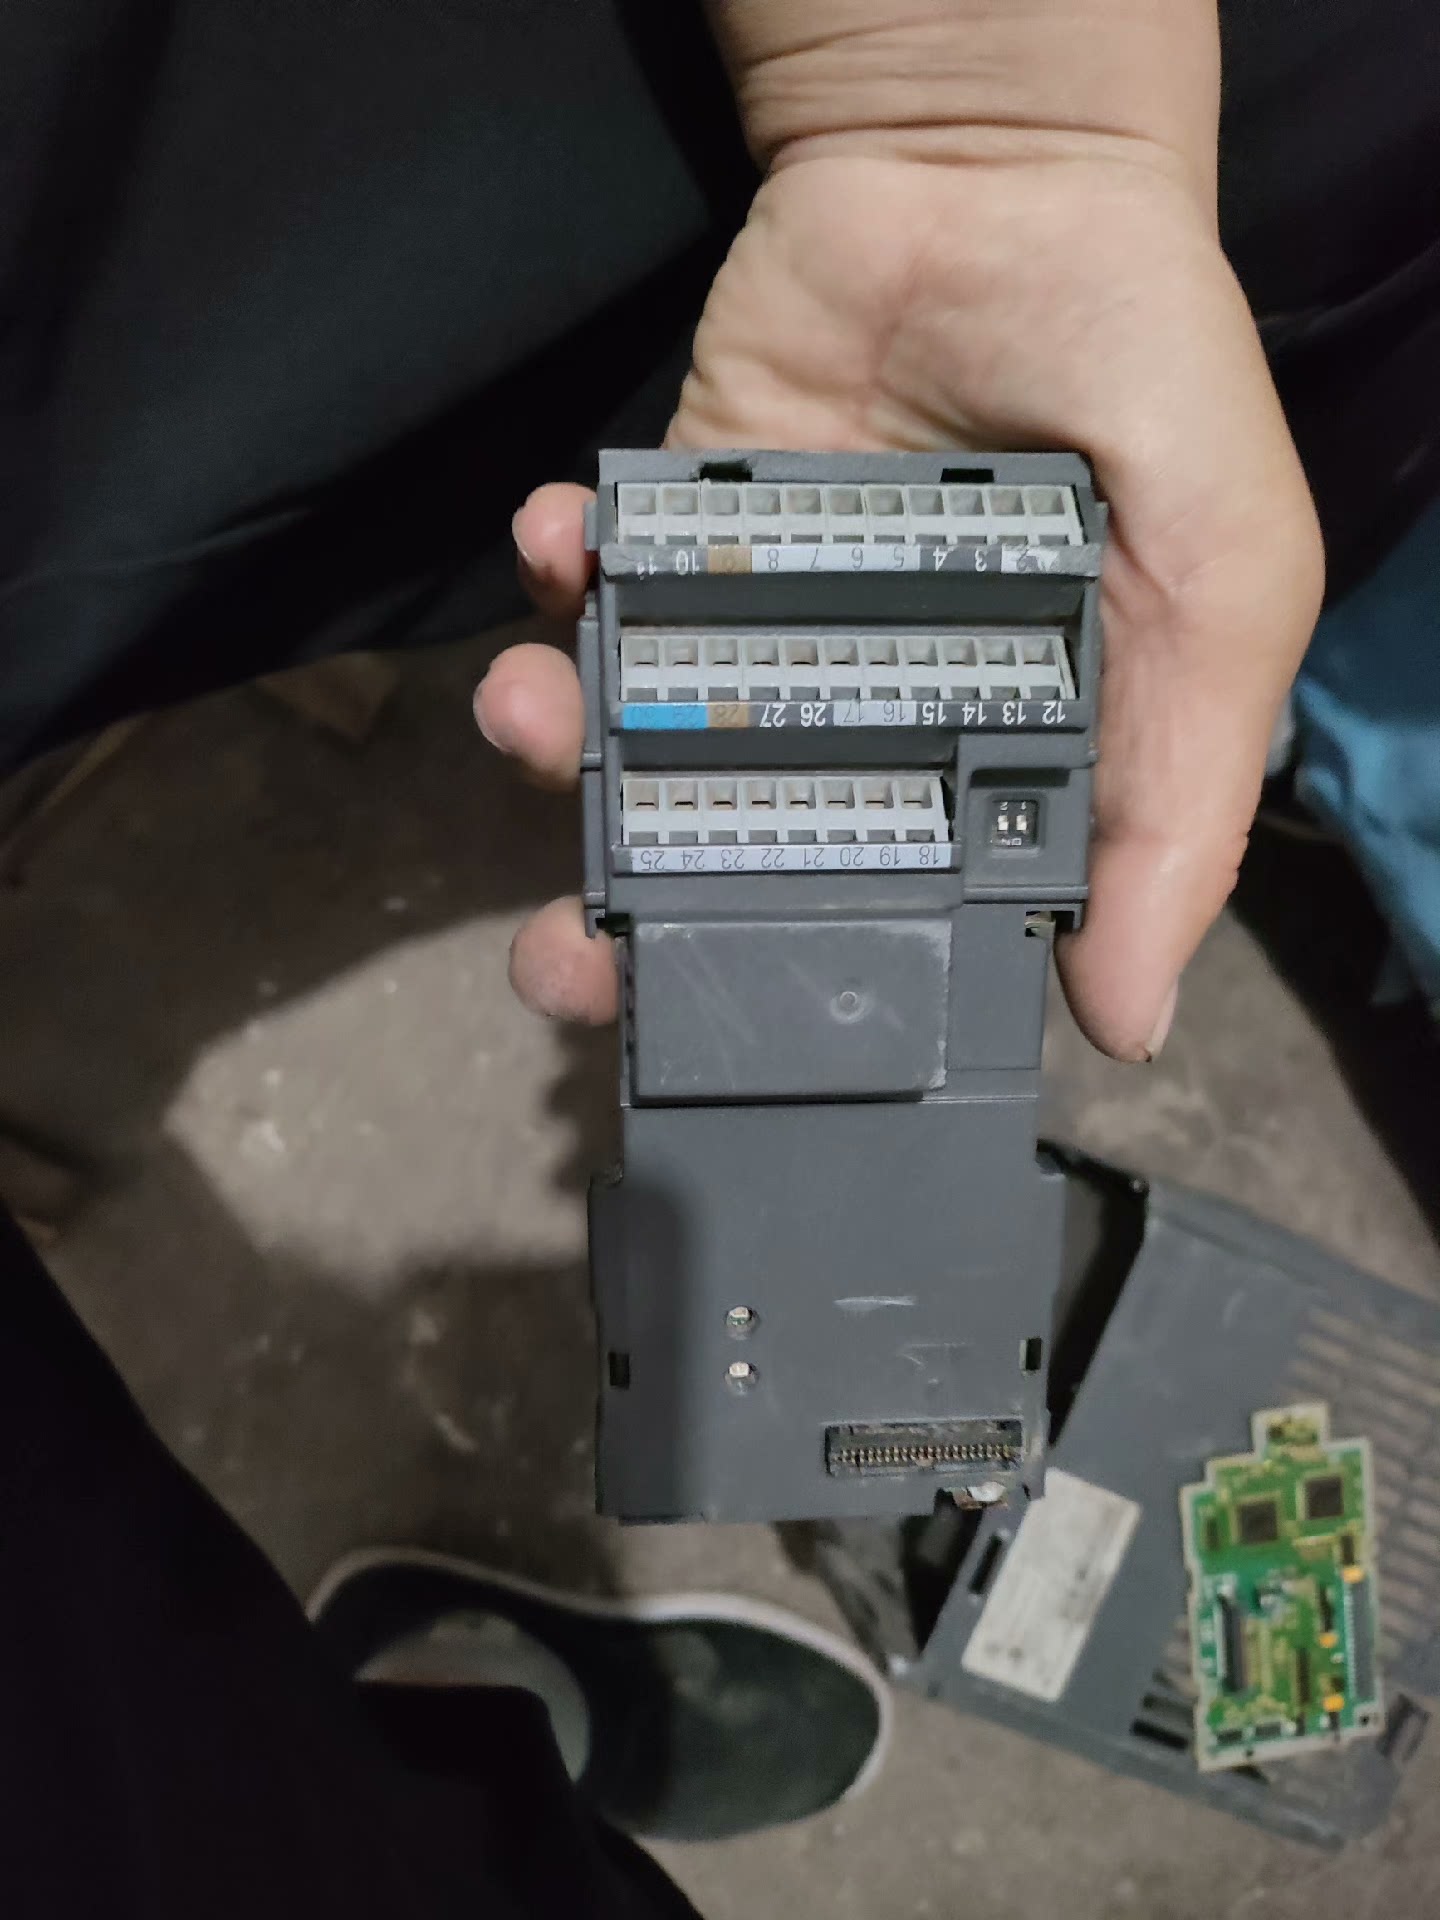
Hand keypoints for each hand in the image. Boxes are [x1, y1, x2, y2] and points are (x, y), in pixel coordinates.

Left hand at [476, 20, 1322, 1059]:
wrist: (1026, 174)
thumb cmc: (1155, 395)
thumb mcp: (1223, 603)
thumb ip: (1179, 808)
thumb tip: (1126, 1024)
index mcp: (988, 771)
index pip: (880, 916)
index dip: (794, 985)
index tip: (711, 1033)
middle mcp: (862, 721)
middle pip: (722, 858)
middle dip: (620, 917)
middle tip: (560, 954)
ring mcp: (759, 625)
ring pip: (631, 733)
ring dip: (552, 746)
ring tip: (529, 720)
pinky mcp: (683, 527)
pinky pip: (593, 576)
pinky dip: (557, 571)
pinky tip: (562, 550)